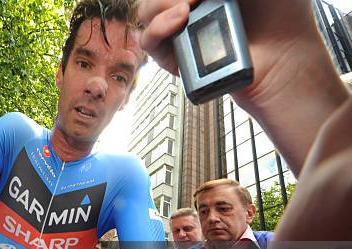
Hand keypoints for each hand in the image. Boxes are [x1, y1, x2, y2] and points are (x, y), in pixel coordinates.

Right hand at [139, 0, 316, 103]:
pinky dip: (159, 27)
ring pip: (146, 13)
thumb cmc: (284, 18)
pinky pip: (150, 42)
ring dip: (162, 4)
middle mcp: (191, 9)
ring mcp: (181, 33)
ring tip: (188, 6)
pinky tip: (180, 18)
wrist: (286, 59)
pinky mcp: (177, 60)